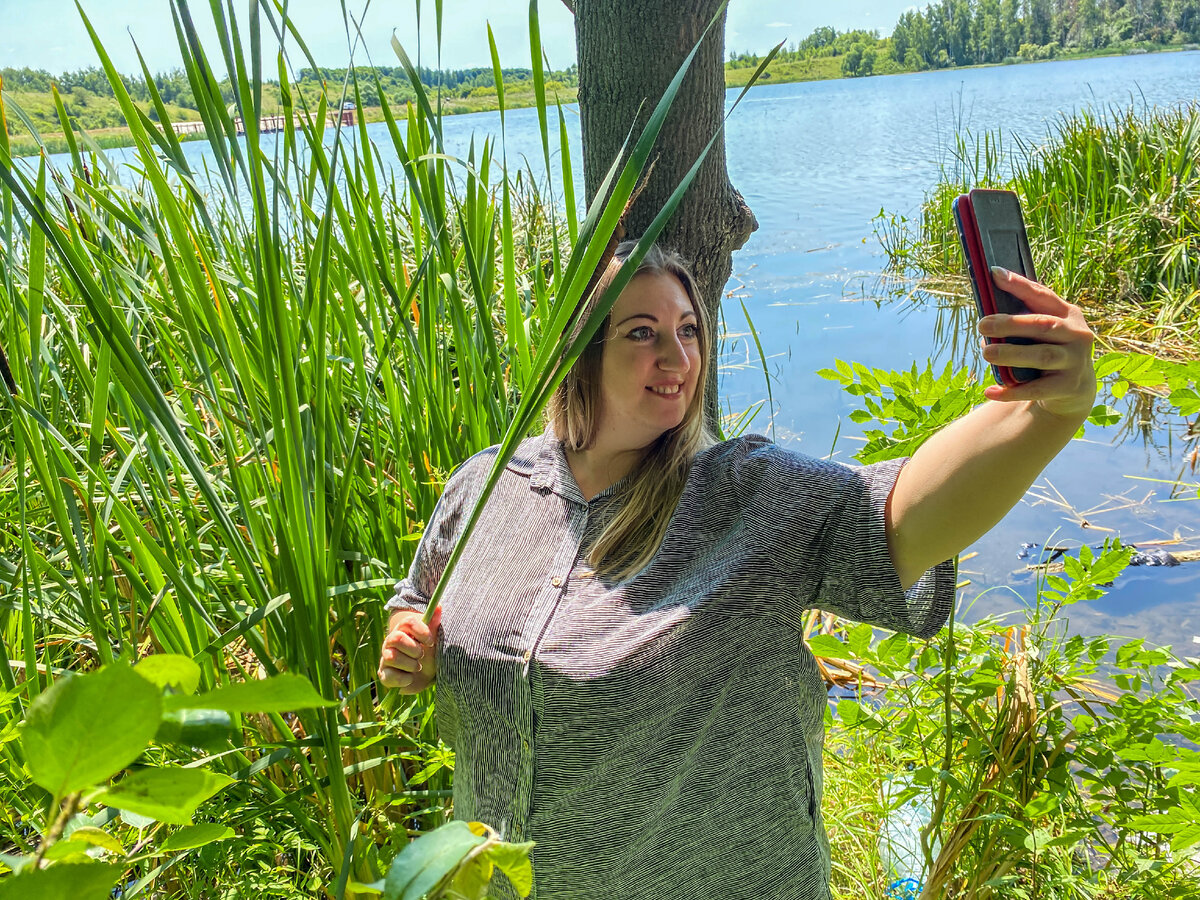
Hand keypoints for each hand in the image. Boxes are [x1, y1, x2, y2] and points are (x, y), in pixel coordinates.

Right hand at [378, 606, 440, 693]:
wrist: (425, 676)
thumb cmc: (428, 654)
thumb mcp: (433, 640)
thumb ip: (434, 624)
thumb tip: (439, 606)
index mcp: (404, 630)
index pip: (408, 622)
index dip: (421, 631)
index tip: (430, 642)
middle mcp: (391, 642)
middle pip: (396, 638)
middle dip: (413, 649)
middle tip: (421, 655)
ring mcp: (386, 657)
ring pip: (392, 657)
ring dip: (410, 664)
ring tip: (417, 667)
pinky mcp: (384, 674)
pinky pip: (389, 676)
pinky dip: (404, 679)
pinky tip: (410, 678)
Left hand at [977, 266, 1095, 421]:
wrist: (1074, 389)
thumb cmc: (1048, 350)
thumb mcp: (1042, 333)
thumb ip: (1021, 322)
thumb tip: (986, 319)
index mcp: (1068, 314)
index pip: (1042, 295)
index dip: (1019, 285)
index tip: (994, 274)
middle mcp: (1077, 335)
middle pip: (1042, 326)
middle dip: (1011, 324)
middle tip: (982, 324)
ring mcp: (1075, 362)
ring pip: (1042, 356)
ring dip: (1012, 354)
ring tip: (986, 352)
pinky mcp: (1067, 387)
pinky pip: (1036, 389)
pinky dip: (1011, 391)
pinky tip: (989, 391)